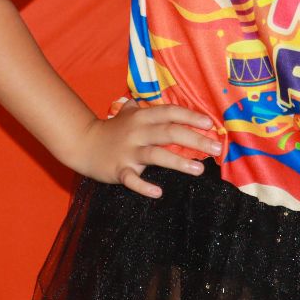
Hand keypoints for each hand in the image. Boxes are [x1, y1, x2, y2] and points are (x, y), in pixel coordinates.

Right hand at [70, 100, 221, 198]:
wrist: (83, 143)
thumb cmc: (113, 130)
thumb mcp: (130, 113)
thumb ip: (150, 109)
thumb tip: (175, 107)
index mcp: (142, 117)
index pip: (170, 113)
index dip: (191, 116)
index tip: (210, 123)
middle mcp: (137, 132)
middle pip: (169, 132)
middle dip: (195, 139)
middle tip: (216, 148)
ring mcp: (128, 151)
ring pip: (156, 155)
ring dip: (179, 162)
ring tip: (199, 170)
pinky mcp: (119, 169)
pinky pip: (132, 179)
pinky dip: (144, 186)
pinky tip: (158, 192)